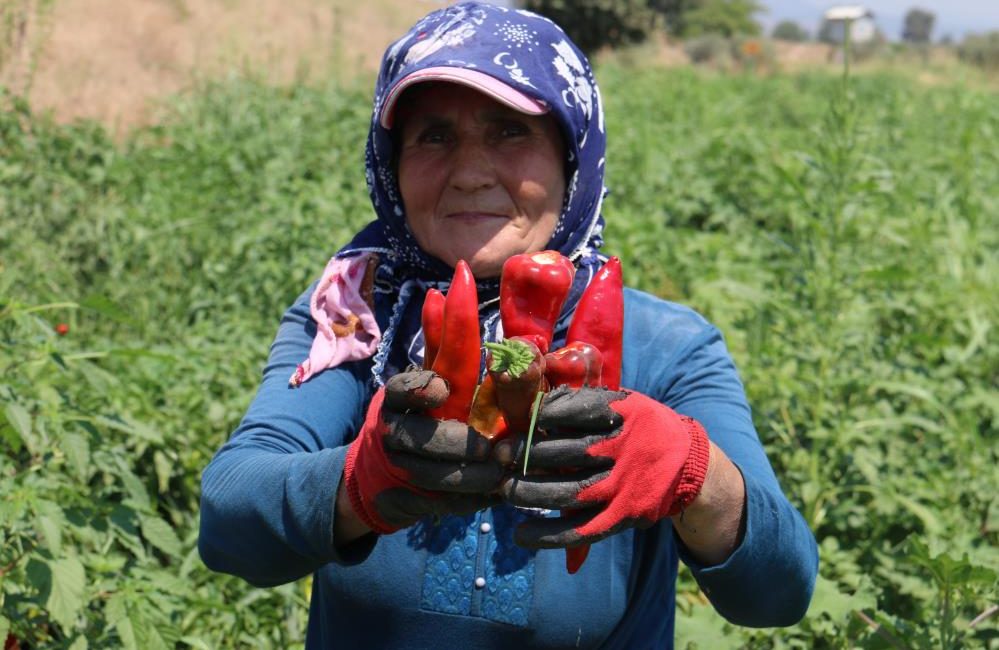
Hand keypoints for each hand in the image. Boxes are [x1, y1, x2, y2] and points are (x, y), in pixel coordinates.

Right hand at [343, 370, 502, 534]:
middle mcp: (390, 432)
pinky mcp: (407, 499)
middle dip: (457, 444)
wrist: (380, 473)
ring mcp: (395, 468)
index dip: (419, 389)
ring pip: (430, 475)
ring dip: (469, 477)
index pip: (401, 390)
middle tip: (488, 448)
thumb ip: (446, 362)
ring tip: (498, 473)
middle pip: (419, 438)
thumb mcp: (426, 389)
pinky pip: (439, 502)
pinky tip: (494, 494)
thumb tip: (465, 321)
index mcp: (395, 400)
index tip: (441, 389)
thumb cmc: (420, 419)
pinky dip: (470, 500)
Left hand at [498, 385, 709, 548]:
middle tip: (498, 455)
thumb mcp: (623, 403)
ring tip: (503, 490)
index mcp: (619, 415)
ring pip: (566, 494)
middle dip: (524, 454)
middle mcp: (619, 450)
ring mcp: (621, 486)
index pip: (571, 412)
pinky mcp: (623, 516)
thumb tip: (533, 403)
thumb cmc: (641, 427)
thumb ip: (583, 402)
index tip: (515, 419)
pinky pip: (581, 530)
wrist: (689, 463)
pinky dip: (548, 536)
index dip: (538, 417)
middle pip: (562, 453)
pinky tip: (521, 536)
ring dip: (527, 493)